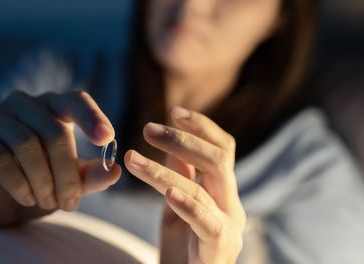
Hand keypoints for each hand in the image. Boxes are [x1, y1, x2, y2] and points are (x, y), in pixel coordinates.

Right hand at [0, 90, 120, 211]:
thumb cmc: (37, 180)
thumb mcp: (68, 180)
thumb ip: (91, 175)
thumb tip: (116, 171)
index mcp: (53, 107)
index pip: (76, 100)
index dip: (92, 117)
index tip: (107, 139)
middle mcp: (25, 103)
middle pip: (54, 132)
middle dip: (66, 173)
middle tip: (70, 203)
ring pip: (27, 143)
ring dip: (43, 181)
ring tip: (48, 202)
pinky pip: (0, 157)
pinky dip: (19, 183)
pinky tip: (27, 198)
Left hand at [125, 106, 245, 263]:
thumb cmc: (185, 249)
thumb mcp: (179, 206)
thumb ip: (182, 178)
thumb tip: (173, 147)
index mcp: (223, 191)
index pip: (222, 149)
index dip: (202, 127)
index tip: (174, 111)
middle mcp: (231, 203)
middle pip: (218, 160)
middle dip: (183, 140)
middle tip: (148, 129)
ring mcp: (229, 225)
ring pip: (203, 188)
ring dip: (163, 170)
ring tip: (133, 158)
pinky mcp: (219, 248)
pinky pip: (206, 222)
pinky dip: (187, 204)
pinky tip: (168, 192)